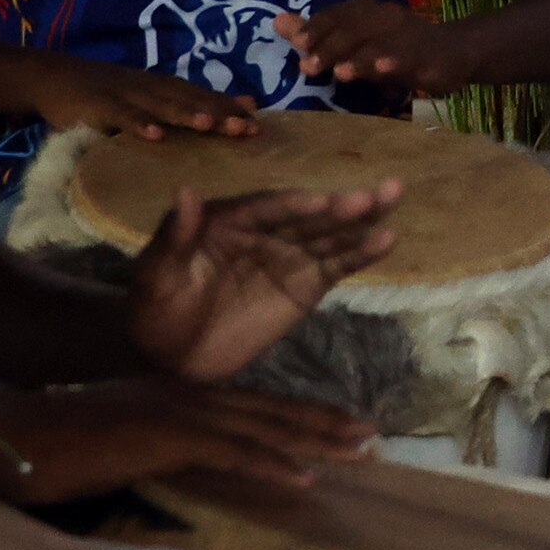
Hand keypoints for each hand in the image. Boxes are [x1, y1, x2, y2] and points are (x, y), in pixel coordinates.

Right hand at [0, 378, 375, 507]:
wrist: (13, 435)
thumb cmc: (60, 446)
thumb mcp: (127, 444)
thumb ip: (166, 449)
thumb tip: (196, 467)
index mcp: (180, 394)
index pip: (255, 405)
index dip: (303, 415)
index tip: (345, 426)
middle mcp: (187, 394)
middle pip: (271, 410)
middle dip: (325, 423)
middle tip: (375, 436)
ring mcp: (178, 411)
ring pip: (263, 425)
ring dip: (316, 440)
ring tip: (361, 452)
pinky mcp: (165, 434)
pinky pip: (230, 450)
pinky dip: (270, 462)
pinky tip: (305, 478)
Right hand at [31, 56, 259, 145]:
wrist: (51, 76)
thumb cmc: (107, 93)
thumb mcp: (147, 97)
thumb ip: (182, 105)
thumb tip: (227, 114)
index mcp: (164, 88)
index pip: (204, 97)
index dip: (231, 109)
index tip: (259, 123)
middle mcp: (151, 88)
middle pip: (190, 101)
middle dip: (220, 113)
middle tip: (248, 128)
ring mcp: (126, 95)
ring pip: (161, 106)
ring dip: (186, 114)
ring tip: (210, 125)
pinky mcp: (99, 106)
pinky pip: (121, 117)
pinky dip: (138, 125)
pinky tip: (156, 136)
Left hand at [123, 183, 403, 382]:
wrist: (169, 358)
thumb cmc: (155, 310)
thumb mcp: (156, 274)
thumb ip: (175, 236)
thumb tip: (186, 191)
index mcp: (226, 220)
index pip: (265, 208)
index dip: (292, 205)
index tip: (320, 203)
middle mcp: (264, 231)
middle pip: (307, 215)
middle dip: (340, 205)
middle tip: (375, 193)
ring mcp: (289, 258)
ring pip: (330, 234)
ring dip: (362, 219)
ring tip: (394, 196)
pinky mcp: (306, 286)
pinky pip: (338, 266)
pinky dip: (362, 253)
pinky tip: (387, 240)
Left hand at [278, 2, 482, 97]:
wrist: (454, 51)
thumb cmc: (396, 46)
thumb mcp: (355, 40)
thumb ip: (318, 34)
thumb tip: (277, 22)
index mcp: (366, 10)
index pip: (336, 15)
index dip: (317, 28)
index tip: (298, 45)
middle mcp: (386, 16)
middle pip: (354, 30)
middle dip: (330, 47)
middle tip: (307, 67)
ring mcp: (409, 36)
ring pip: (380, 45)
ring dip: (360, 57)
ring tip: (339, 72)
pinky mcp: (429, 57)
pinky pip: (410, 59)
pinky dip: (396, 62)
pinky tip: (383, 70)